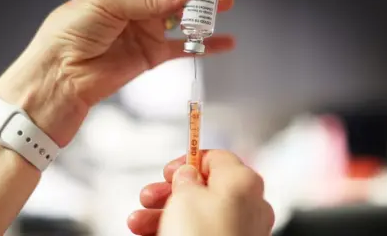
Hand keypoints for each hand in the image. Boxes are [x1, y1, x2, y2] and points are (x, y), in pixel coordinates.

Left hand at [0, 0, 240, 145]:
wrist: (61, 76)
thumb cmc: (71, 32)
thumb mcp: (108, 4)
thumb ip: (149, 0)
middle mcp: (136, 6)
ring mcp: (145, 31)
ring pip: (183, 19)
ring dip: (206, 14)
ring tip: (229, 7)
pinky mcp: (151, 55)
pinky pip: (182, 48)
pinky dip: (204, 46)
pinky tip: (224, 42)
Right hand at [128, 150, 274, 235]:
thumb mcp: (185, 195)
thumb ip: (186, 177)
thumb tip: (187, 174)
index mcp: (243, 181)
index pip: (216, 158)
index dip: (188, 161)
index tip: (169, 171)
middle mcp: (249, 205)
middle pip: (203, 188)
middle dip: (169, 192)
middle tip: (149, 196)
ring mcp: (242, 230)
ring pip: (198, 213)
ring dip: (163, 214)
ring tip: (138, 221)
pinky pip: (201, 232)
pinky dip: (175, 230)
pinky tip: (148, 234)